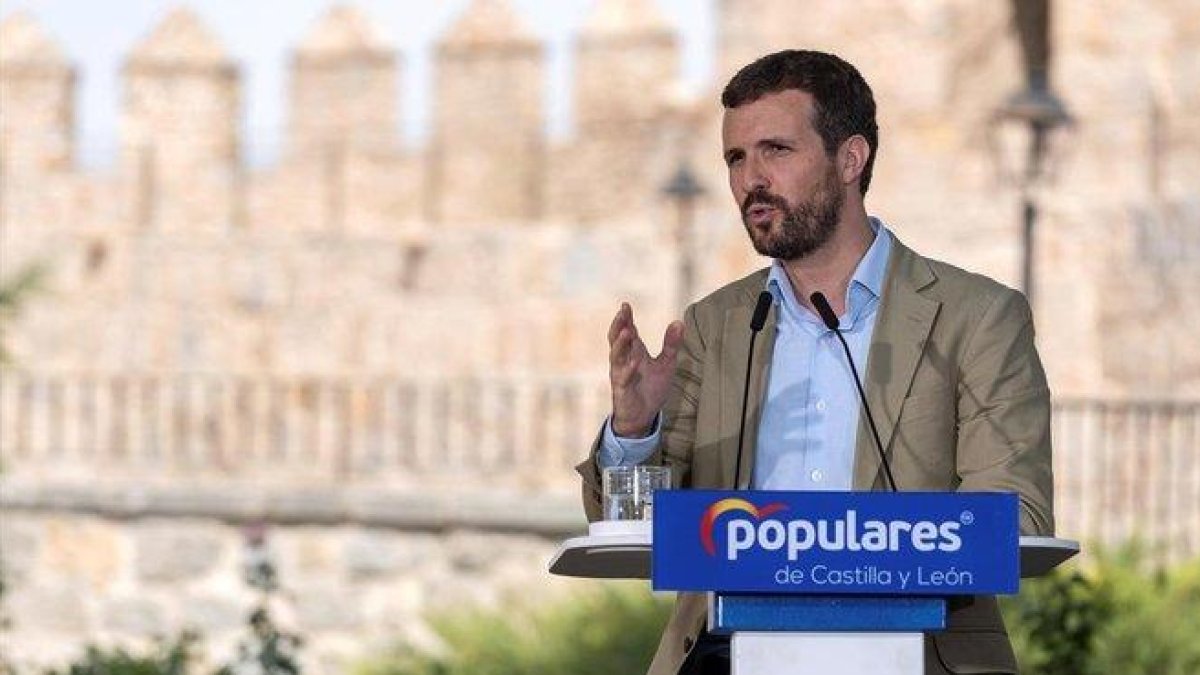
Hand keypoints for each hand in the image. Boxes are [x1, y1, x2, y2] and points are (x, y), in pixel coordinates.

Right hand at [608, 303, 684, 437]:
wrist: (644, 416)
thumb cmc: (651, 388)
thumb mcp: (666, 364)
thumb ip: (671, 344)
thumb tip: (679, 321)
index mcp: (633, 352)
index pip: (626, 330)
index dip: (625, 318)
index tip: (626, 305)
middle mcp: (623, 360)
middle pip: (616, 338)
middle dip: (619, 324)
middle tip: (623, 312)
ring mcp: (620, 374)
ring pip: (616, 356)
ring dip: (621, 343)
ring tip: (627, 331)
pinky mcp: (622, 389)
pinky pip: (623, 378)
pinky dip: (629, 370)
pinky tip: (635, 363)